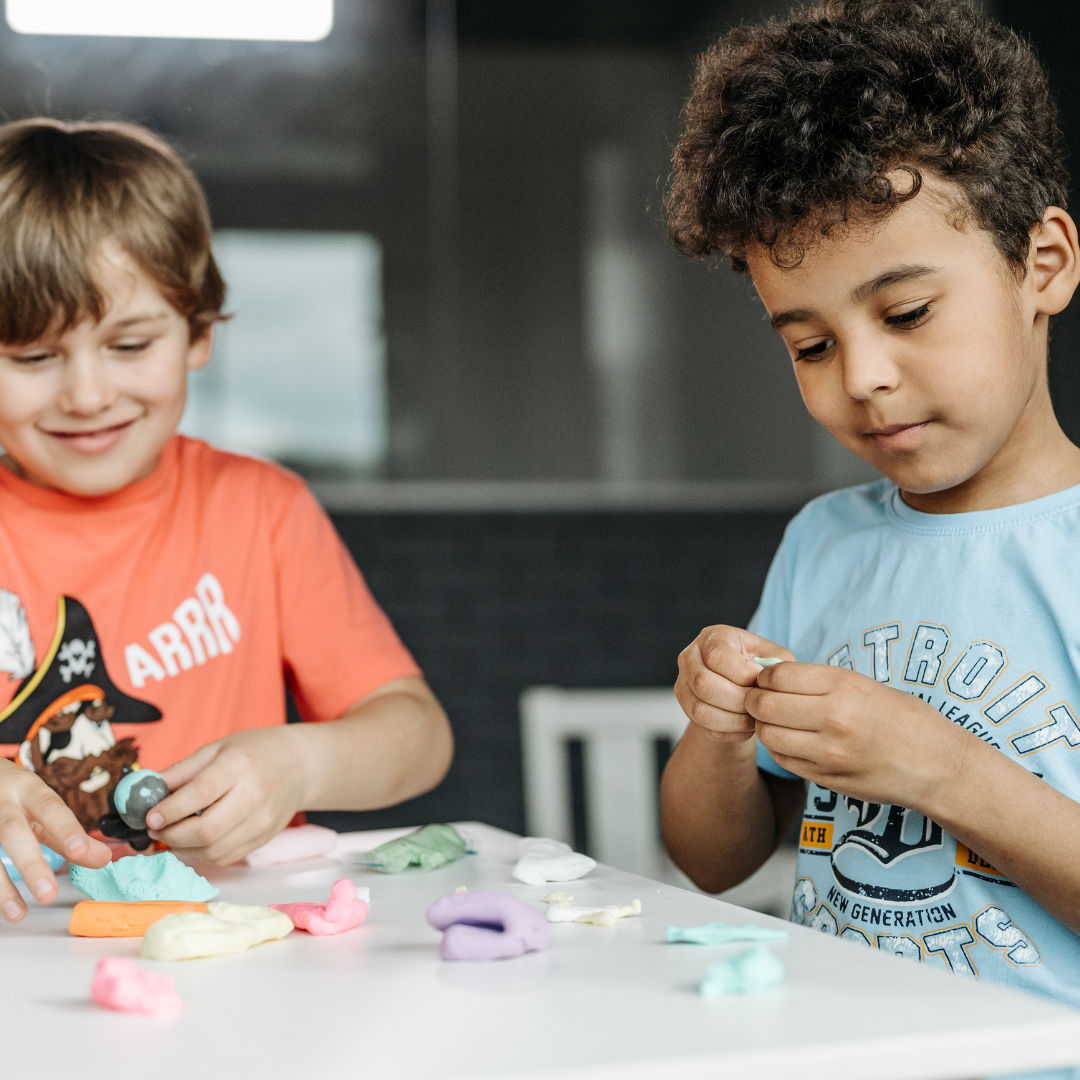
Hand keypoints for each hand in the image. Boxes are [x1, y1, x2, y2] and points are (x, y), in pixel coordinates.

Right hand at [0, 758, 110, 921]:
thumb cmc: (15, 795)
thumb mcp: (41, 805)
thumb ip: (70, 834)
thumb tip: (103, 858)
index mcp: (28, 790)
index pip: (50, 808)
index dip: (65, 829)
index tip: (80, 851)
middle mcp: (1, 803)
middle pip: (13, 832)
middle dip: (31, 864)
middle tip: (49, 894)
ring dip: (2, 887)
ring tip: (18, 914)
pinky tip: (2, 908)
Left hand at [146, 725, 312, 865]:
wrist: (300, 765)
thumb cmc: (255, 751)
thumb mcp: (217, 749)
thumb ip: (182, 771)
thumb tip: (146, 792)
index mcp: (240, 765)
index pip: (201, 794)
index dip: (170, 810)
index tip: (150, 816)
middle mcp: (255, 794)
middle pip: (207, 830)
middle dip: (172, 835)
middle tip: (155, 829)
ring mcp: (263, 820)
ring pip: (215, 850)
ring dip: (184, 849)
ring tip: (172, 836)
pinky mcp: (265, 837)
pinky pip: (227, 857)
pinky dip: (203, 855)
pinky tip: (193, 842)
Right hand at [675, 625, 794, 743]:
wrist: (742, 685)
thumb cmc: (760, 667)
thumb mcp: (773, 657)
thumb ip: (777, 664)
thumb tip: (770, 682)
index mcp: (712, 637)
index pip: (717, 657)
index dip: (742, 674)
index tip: (762, 683)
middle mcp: (690, 657)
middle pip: (704, 684)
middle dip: (738, 701)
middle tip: (759, 706)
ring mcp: (683, 683)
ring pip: (700, 710)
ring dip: (734, 720)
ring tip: (755, 719)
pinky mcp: (686, 707)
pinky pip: (705, 727)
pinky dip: (730, 731)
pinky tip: (746, 726)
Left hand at [746, 661, 968, 810]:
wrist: (939, 767)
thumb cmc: (904, 718)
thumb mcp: (865, 685)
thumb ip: (819, 682)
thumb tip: (772, 677)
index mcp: (844, 686)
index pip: (777, 676)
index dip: (764, 677)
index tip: (768, 680)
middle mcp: (835, 719)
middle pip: (764, 706)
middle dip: (754, 700)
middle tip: (760, 700)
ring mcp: (830, 753)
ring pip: (768, 735)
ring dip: (764, 726)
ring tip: (777, 721)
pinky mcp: (828, 779)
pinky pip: (784, 760)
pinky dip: (779, 748)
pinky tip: (792, 741)